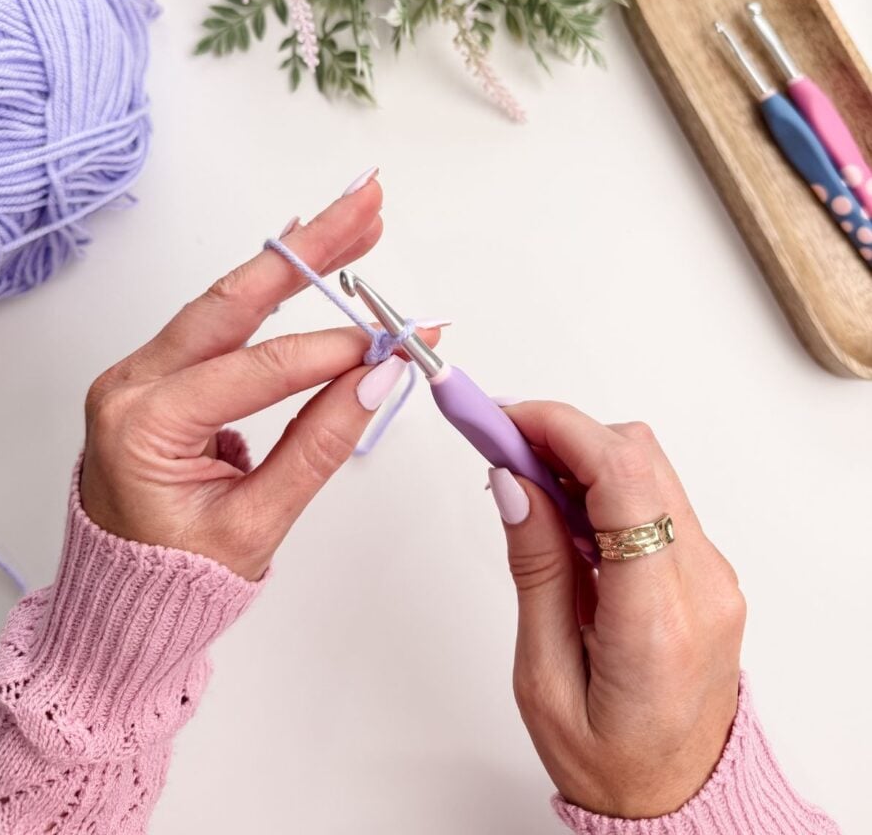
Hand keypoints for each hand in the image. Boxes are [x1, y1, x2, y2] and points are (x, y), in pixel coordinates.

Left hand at [80, 177, 439, 580]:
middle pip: (234, 299)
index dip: (333, 352)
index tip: (393, 342)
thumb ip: (319, 444)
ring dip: (295, 256)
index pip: (258, 371)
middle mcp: (134, 383)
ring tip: (354, 219)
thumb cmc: (176, 578)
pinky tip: (307, 255)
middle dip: (309, 248)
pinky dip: (271, 288)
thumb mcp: (256, 524)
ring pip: (229, 299)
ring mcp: (144, 373)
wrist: (123, 601)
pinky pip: (222, 319)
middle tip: (367, 204)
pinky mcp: (163, 373)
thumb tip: (377, 378)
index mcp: (144, 426)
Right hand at [489, 403, 744, 818]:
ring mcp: (713, 574)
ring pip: (648, 466)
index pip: (623, 481)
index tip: (505, 419)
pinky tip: (563, 509)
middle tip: (501, 446)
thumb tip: (516, 484)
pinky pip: (656, 497)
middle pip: (639, 456)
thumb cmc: (611, 761)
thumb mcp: (544, 677)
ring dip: (582, 455)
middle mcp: (702, 585)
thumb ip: (536, 570)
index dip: (560, 429)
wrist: (679, 799)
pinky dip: (604, 483)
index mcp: (658, 621)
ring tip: (526, 481)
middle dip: (563, 433)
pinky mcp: (708, 569)